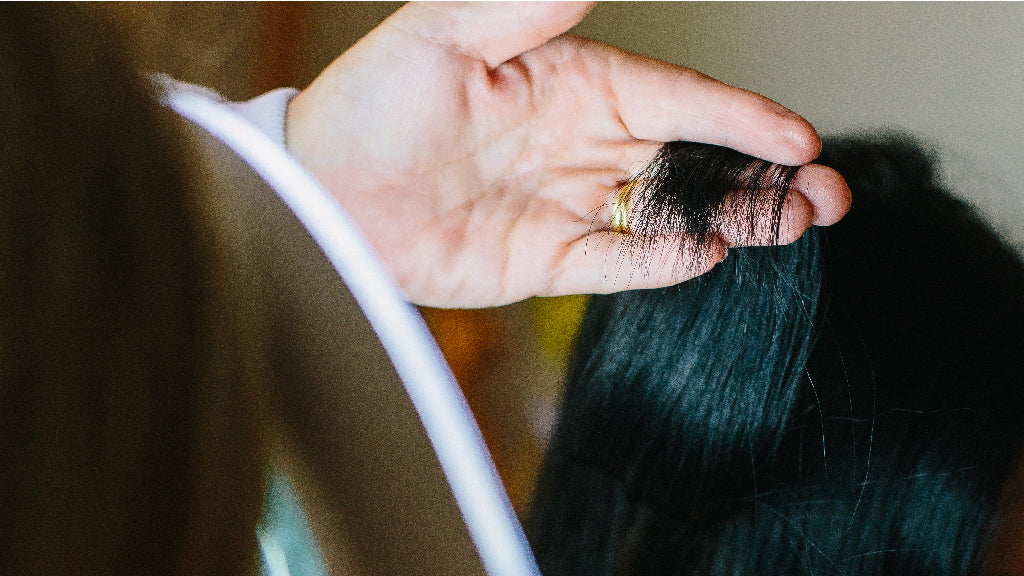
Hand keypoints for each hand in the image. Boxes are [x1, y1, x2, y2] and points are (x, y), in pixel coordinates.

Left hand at [286, 2, 850, 307]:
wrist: (320, 197)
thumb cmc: (370, 106)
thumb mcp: (445, 34)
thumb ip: (528, 2)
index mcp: (571, 82)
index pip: (675, 96)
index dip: (739, 116)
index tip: (796, 136)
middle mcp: (581, 142)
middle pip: (692, 155)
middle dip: (763, 173)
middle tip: (827, 193)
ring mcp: (568, 203)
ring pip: (670, 208)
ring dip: (734, 216)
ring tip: (796, 224)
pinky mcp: (546, 260)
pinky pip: (618, 260)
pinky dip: (662, 260)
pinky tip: (707, 253)